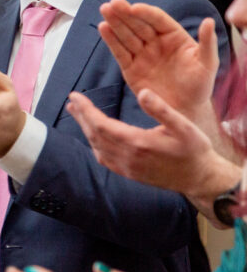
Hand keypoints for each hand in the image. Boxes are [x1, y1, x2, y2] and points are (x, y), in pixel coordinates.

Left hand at [68, 88, 240, 224]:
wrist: (200, 178)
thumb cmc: (194, 150)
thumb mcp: (184, 126)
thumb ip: (162, 109)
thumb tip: (143, 92)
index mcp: (138, 142)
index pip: (101, 124)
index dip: (86, 110)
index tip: (75, 96)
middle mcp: (128, 157)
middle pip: (94, 134)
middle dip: (81, 116)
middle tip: (72, 101)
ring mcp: (126, 167)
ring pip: (96, 146)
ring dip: (85, 128)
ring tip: (78, 113)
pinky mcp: (129, 173)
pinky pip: (104, 158)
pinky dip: (94, 144)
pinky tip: (92, 135)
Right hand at [98, 0, 217, 118]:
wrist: (185, 110)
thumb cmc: (199, 86)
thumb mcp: (208, 64)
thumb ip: (207, 43)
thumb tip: (209, 22)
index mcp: (174, 37)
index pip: (158, 20)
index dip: (146, 13)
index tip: (134, 7)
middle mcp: (156, 43)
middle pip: (138, 24)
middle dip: (125, 13)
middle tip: (113, 3)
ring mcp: (141, 55)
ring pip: (126, 35)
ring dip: (115, 23)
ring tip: (104, 10)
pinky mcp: (130, 69)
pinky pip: (119, 52)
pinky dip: (111, 40)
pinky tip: (103, 28)